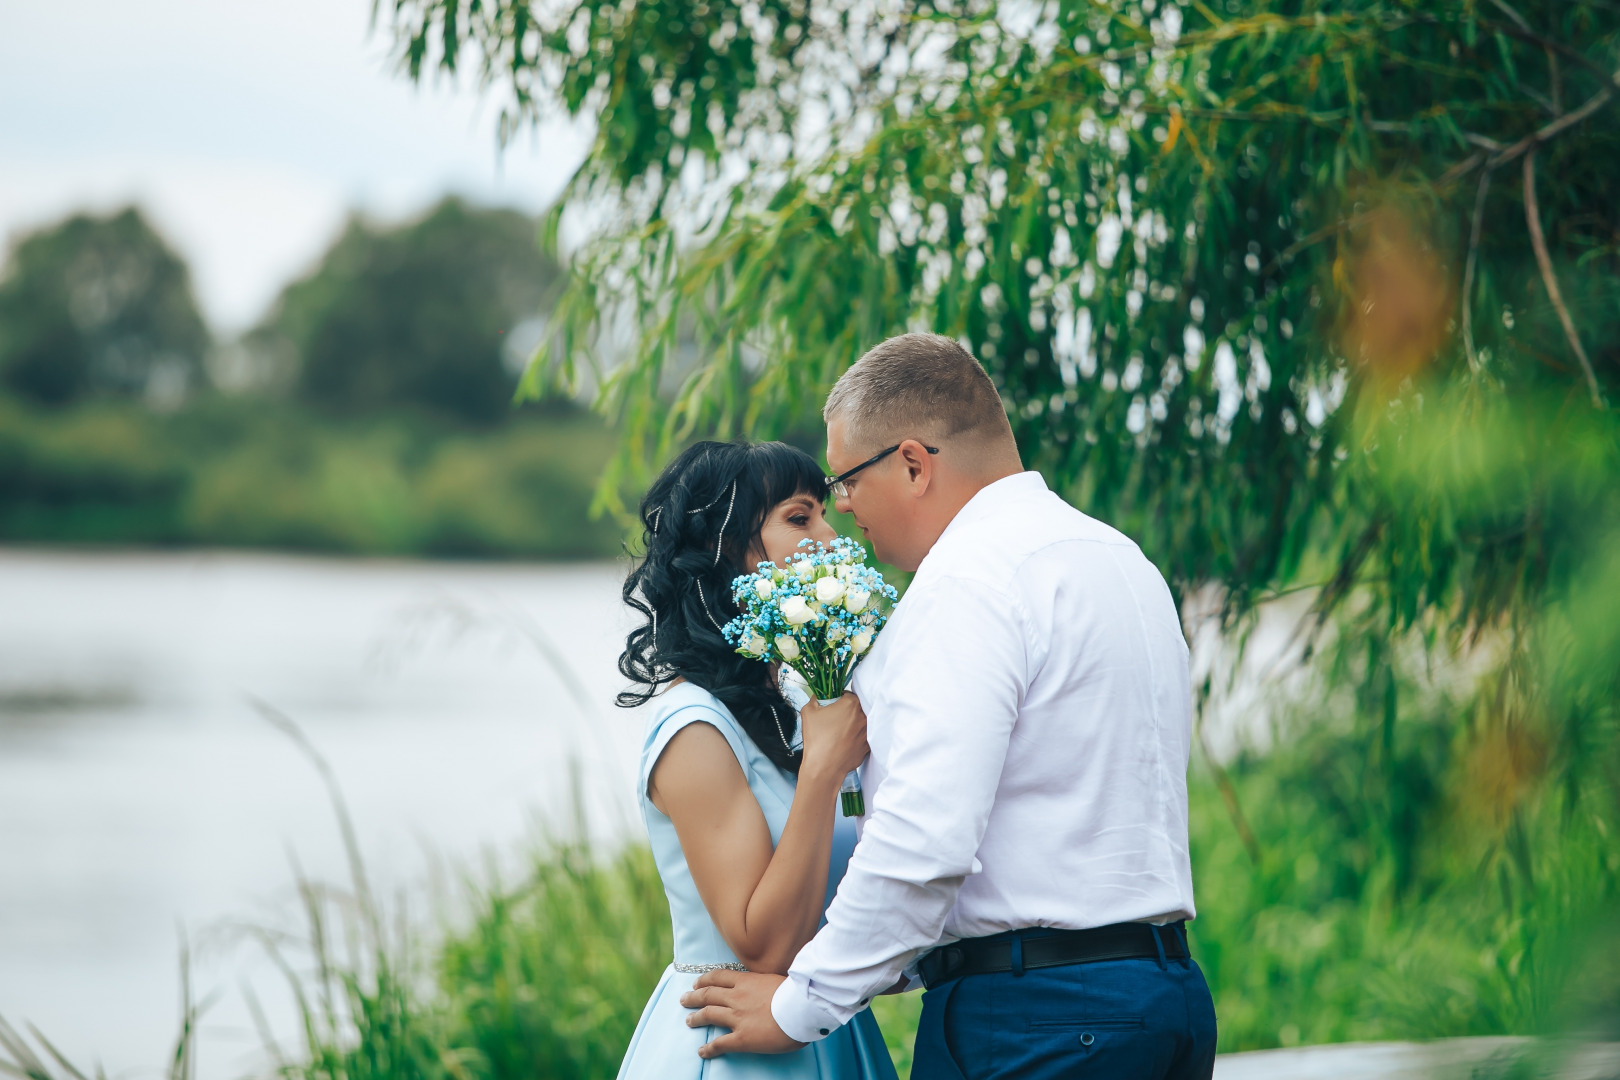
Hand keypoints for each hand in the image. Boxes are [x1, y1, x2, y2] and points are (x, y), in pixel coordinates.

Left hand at [680, 969, 804, 1056]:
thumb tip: (765, 985)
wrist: (802, 1008)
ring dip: (696, 1018)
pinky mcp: (741, 1038)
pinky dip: (709, 1048)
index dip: (705, 980)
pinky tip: (702, 1051)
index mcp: (746, 981)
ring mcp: (737, 1017)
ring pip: (709, 1015)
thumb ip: (764, 982)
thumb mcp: (776, 979)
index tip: (697, 982)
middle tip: (685, 999)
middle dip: (694, 996)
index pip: (719, 977)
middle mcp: (737, 997)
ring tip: (689, 1020)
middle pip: (708, 994)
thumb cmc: (796, 993)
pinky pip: (720, 1043)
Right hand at [798, 693, 867, 778]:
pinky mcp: (868, 746)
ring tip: (838, 734)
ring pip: (859, 723)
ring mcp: (868, 732)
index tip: (832, 707)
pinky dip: (854, 738)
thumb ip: (815, 699)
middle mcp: (863, 716)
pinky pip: (861, 737)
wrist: (823, 767)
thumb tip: (819, 696)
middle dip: (846, 712)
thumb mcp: (808, 711)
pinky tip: (843, 743)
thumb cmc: (816, 739)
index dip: (838, 700)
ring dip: (851, 725)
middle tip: (834, 721)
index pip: (847, 695)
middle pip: (855, 708)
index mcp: (851, 704)